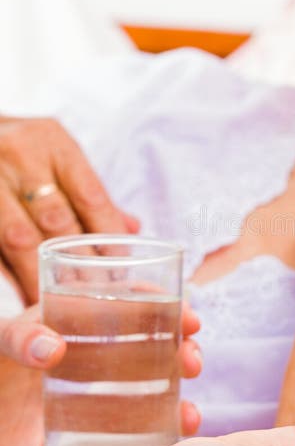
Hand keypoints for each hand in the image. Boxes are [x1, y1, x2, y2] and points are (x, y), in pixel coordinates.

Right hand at [0, 116, 139, 302]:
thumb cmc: (21, 151)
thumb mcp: (55, 156)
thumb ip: (89, 193)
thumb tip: (131, 229)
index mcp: (52, 141)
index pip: (90, 195)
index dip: (107, 236)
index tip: (118, 270)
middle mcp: (19, 154)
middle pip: (56, 219)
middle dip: (79, 263)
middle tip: (93, 297)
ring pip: (19, 238)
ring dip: (41, 275)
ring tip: (58, 304)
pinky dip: (11, 273)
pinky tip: (24, 292)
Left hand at [0, 303, 201, 445]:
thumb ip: (17, 336)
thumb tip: (52, 348)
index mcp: (81, 323)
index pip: (134, 305)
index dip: (167, 307)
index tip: (190, 320)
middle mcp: (100, 358)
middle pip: (156, 347)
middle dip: (184, 351)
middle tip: (192, 362)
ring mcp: (102, 398)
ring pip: (157, 388)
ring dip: (181, 397)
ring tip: (189, 410)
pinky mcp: (99, 436)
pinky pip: (143, 432)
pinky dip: (169, 428)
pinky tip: (181, 429)